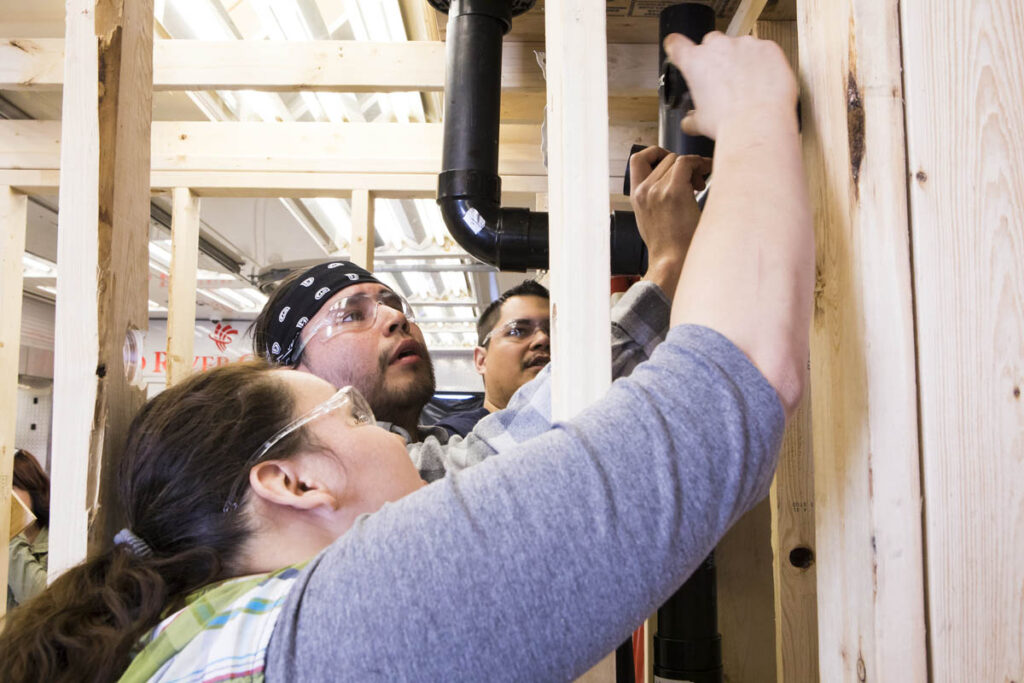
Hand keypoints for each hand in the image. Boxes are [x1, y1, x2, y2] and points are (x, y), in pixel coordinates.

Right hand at [630, 147, 711, 298]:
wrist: (673, 261)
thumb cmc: (669, 246)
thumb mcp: (652, 219)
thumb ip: (655, 199)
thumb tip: (671, 181)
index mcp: (636, 196)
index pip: (638, 159)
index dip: (657, 153)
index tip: (672, 161)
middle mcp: (643, 191)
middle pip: (665, 157)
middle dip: (682, 163)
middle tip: (695, 180)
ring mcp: (656, 191)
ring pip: (677, 159)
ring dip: (694, 166)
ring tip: (700, 184)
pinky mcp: (673, 192)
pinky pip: (686, 162)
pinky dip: (700, 164)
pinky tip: (706, 174)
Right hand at [663, 32, 797, 139]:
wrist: (758, 125)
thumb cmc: (728, 124)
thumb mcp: (700, 123)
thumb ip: (691, 118)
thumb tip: (690, 122)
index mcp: (694, 62)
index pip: (676, 44)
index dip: (677, 46)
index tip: (681, 49)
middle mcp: (718, 47)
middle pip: (712, 42)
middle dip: (716, 56)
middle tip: (724, 79)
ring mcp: (744, 44)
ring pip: (740, 46)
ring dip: (742, 60)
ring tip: (748, 86)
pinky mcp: (768, 48)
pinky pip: (764, 51)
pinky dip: (764, 63)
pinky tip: (764, 83)